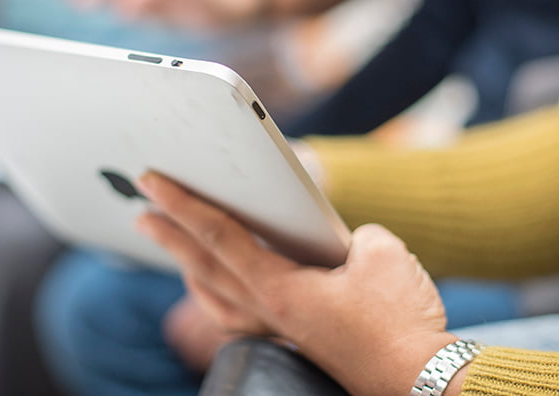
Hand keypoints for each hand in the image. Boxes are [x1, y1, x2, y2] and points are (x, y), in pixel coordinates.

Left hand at [135, 172, 457, 395]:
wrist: (418, 379)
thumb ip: (351, 235)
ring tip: (173, 250)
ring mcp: (277, 332)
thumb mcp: (381, 253)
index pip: (218, 236)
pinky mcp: (293, 344)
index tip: (152, 182)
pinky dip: (219, 299)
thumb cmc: (399, 320)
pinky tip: (222, 293)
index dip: (183, 204)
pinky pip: (238, 319)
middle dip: (169, 236)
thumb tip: (342, 243)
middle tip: (141, 212)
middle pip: (203, 267)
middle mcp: (267, 313)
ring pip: (216, 299)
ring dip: (188, 269)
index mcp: (279, 288)